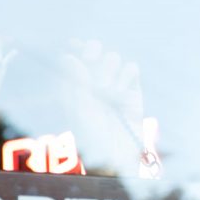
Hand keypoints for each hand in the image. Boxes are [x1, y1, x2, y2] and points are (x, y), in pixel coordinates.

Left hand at [60, 40, 144, 174]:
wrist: (117, 155)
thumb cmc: (92, 138)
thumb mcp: (80, 111)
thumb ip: (75, 83)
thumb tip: (68, 56)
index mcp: (74, 86)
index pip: (73, 56)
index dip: (75, 47)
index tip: (75, 45)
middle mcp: (93, 82)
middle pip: (94, 50)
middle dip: (93, 50)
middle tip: (92, 56)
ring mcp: (113, 83)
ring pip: (113, 57)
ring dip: (109, 70)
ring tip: (106, 92)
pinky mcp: (131, 88)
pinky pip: (131, 68)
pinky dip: (126, 77)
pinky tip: (120, 94)